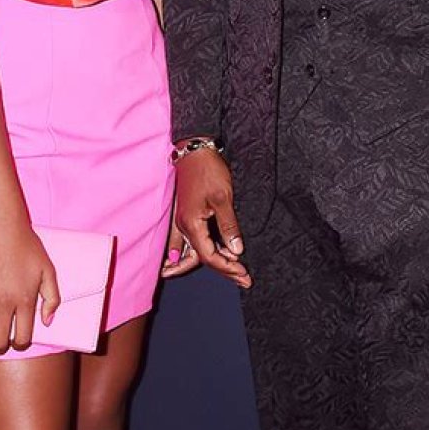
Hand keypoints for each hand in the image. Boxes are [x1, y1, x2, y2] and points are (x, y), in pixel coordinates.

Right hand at [0, 220, 59, 353]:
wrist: (3, 229)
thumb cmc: (28, 248)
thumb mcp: (48, 271)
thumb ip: (52, 298)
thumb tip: (47, 322)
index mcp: (25, 300)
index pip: (22, 339)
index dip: (22, 344)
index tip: (20, 339)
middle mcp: (4, 304)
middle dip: (2, 346)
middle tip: (3, 340)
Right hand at [161, 150, 251, 288]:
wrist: (194, 150)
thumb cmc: (208, 171)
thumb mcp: (223, 198)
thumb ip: (228, 226)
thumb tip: (236, 251)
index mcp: (191, 225)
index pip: (209, 256)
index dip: (227, 267)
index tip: (244, 273)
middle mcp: (184, 227)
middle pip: (203, 257)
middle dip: (224, 269)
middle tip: (244, 279)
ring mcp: (184, 222)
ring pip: (198, 250)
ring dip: (217, 261)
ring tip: (235, 271)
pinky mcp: (187, 215)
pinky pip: (193, 242)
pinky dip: (205, 252)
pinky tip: (213, 257)